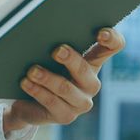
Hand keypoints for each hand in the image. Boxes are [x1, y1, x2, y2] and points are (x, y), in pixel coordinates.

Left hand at [3, 26, 125, 134]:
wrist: (28, 99)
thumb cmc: (43, 66)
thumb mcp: (51, 51)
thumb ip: (55, 38)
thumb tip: (45, 23)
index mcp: (92, 60)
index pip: (113, 47)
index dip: (112, 39)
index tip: (101, 33)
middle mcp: (91, 82)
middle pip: (85, 69)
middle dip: (70, 59)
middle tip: (56, 50)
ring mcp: (80, 101)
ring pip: (66, 88)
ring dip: (47, 78)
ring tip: (32, 70)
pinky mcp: (66, 116)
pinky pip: (52, 103)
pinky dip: (37, 91)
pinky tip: (26, 82)